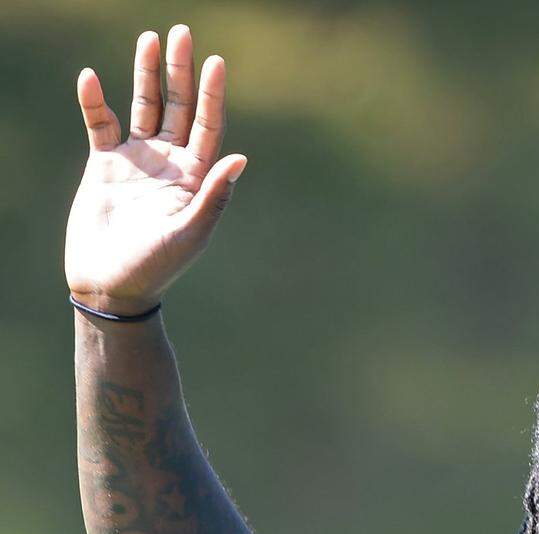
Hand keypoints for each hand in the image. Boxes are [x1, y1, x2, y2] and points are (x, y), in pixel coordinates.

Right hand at [65, 24, 246, 316]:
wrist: (112, 287)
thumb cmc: (156, 268)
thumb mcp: (189, 234)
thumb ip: (213, 197)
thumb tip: (240, 160)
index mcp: (195, 179)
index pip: (207, 128)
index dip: (211, 95)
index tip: (216, 63)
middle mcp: (170, 164)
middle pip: (178, 108)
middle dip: (181, 72)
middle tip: (182, 33)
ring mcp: (138, 161)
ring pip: (144, 107)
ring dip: (146, 75)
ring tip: (149, 39)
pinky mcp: (105, 163)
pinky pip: (101, 123)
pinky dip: (95, 101)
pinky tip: (91, 79)